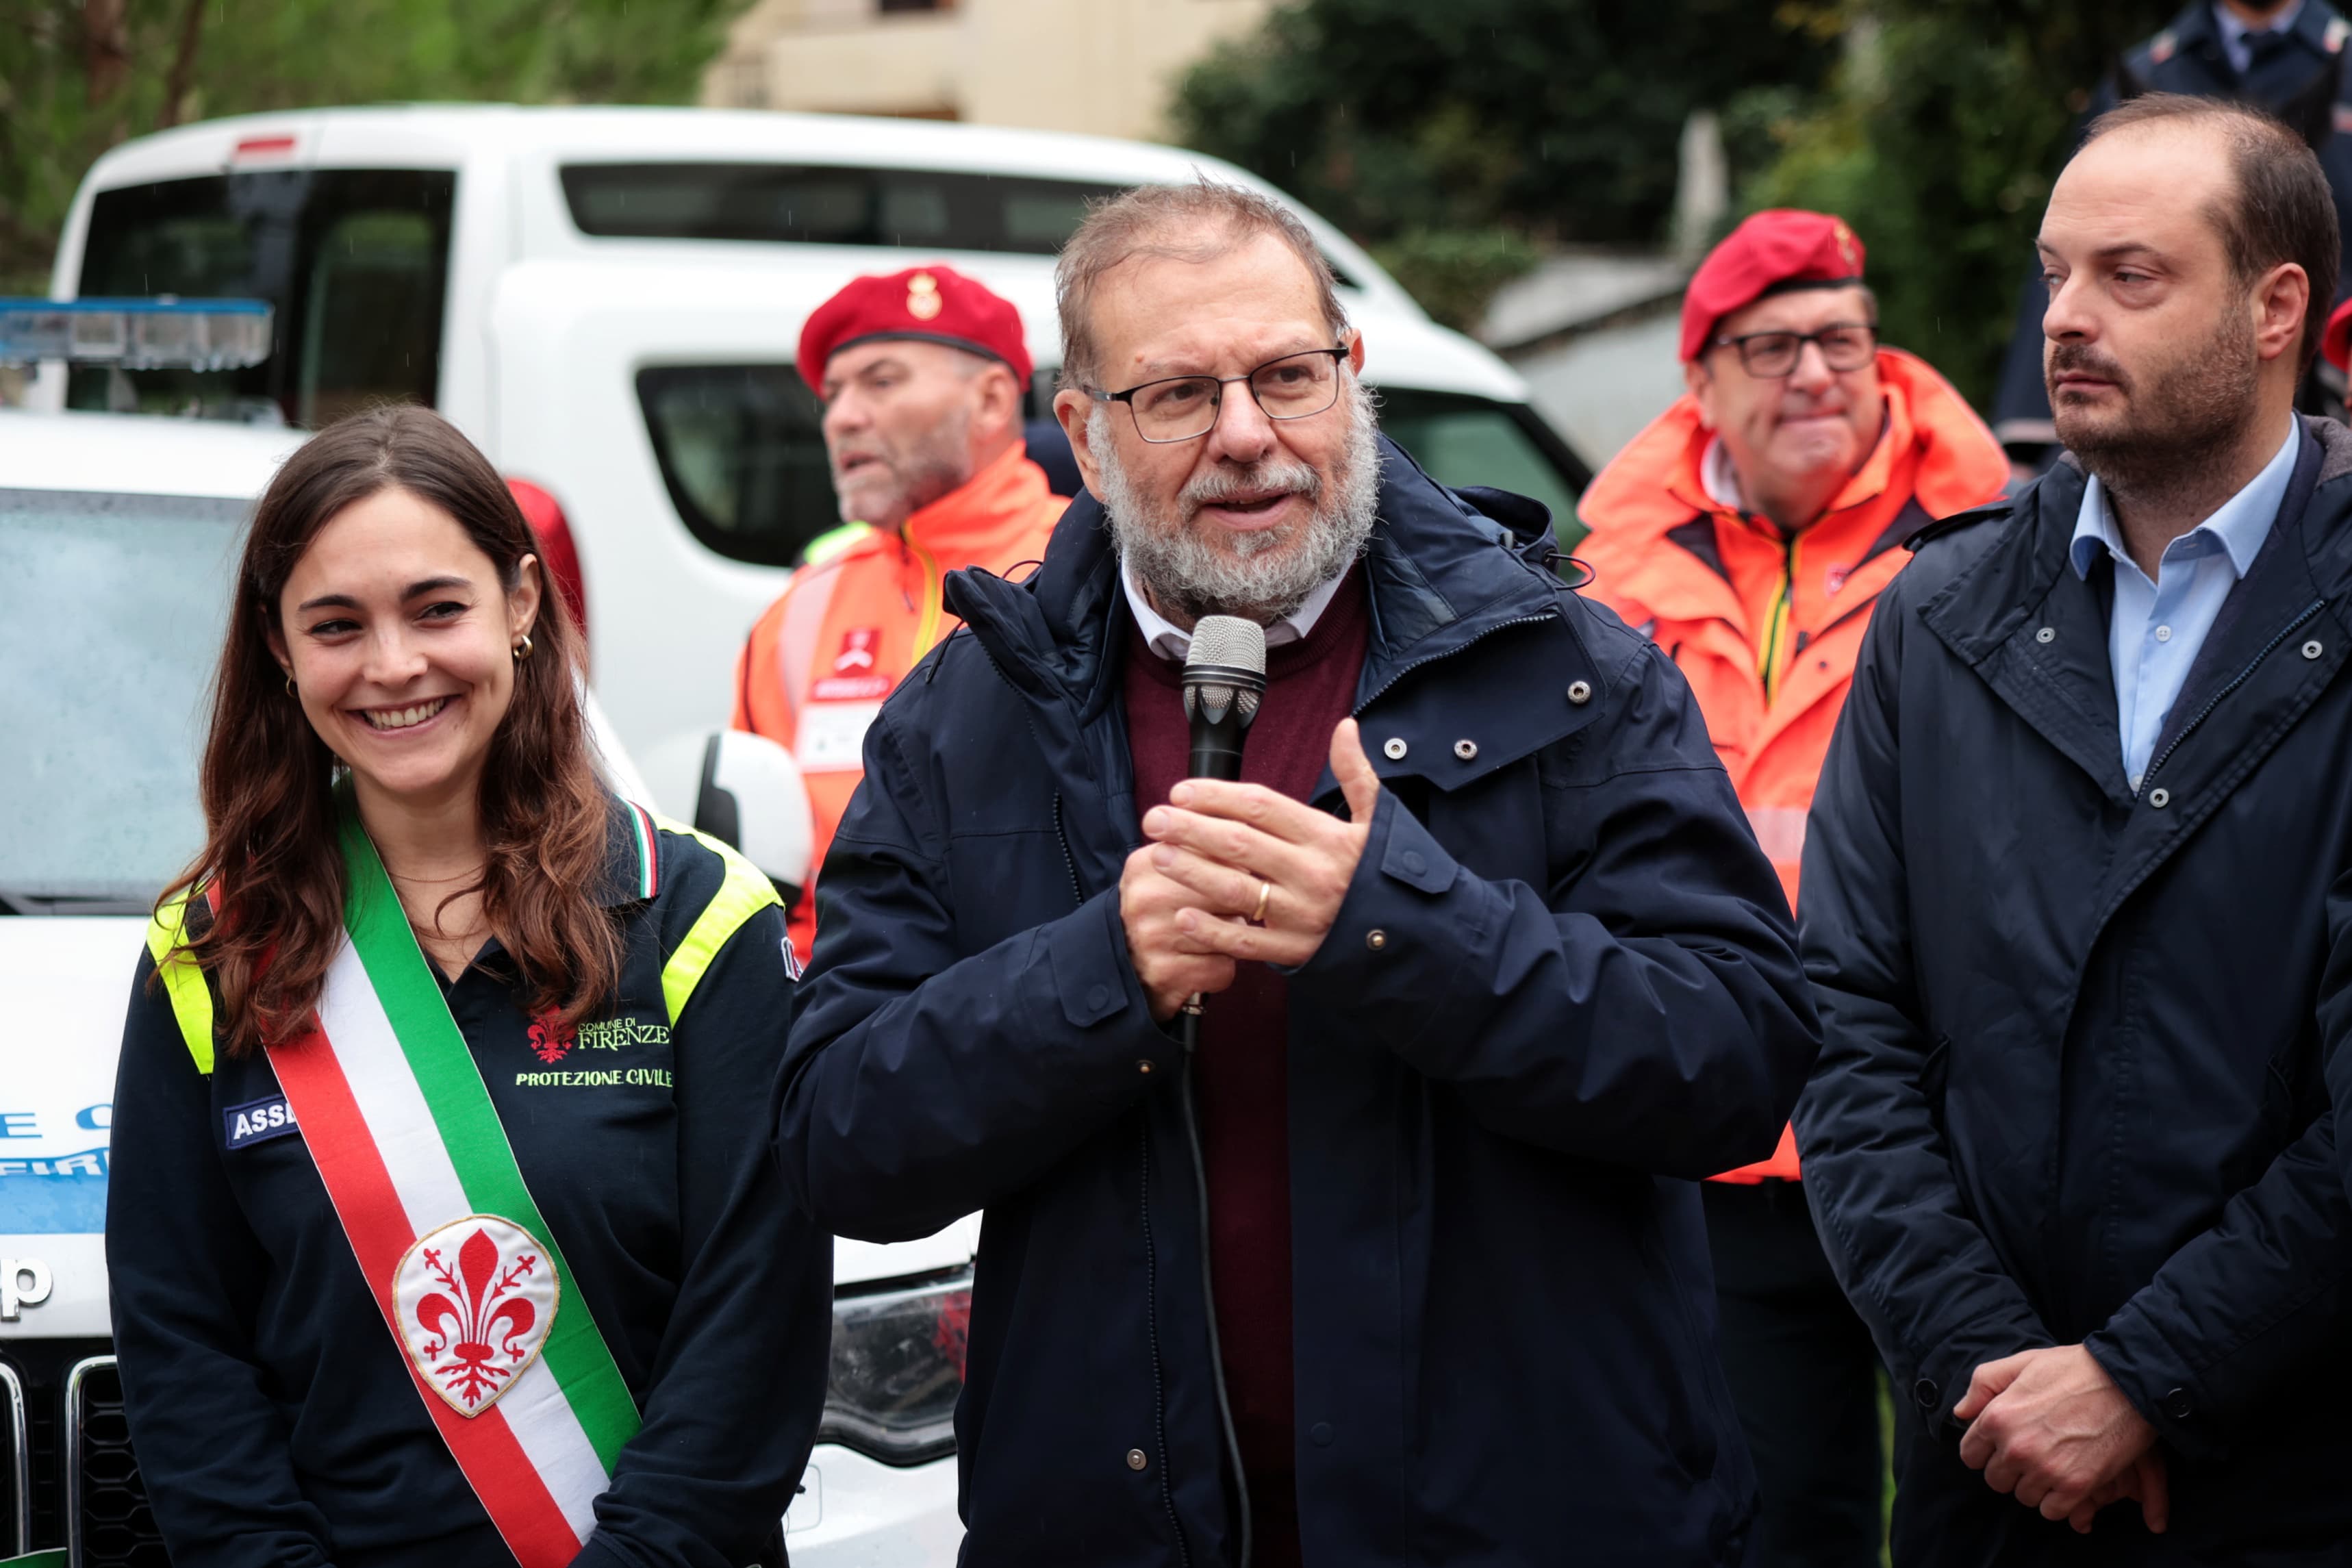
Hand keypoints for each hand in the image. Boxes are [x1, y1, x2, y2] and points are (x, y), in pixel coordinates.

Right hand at [1119, 844, 1239, 1022]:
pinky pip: (1223, 968)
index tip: (1238, 877)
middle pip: (1226, 891)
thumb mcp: (1163, 873)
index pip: (1213, 853)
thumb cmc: (1156, 913)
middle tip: (1233, 911)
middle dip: (1241, 903)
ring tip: (1214, 937)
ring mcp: (1153, 938)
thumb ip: (1200, 851)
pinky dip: (1223, 969)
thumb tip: (1251, 839)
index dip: (1237, 868)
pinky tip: (1205, 964)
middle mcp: (1145, 898)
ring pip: (1230, 931)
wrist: (1118, 967)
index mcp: (1146, 864)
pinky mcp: (1166, 974)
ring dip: (1234, 937)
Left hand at [1136, 718, 1383, 978]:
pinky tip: (1182, 915)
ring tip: (1157, 855)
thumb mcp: (1378, 820)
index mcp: (1328, 838)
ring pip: (1237, 890)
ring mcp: (1302, 916)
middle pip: (1240, 845)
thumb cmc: (1384, 873)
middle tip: (1155, 818)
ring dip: (1192, 872)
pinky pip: (1247, 941)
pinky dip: (1213, 930)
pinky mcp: (1296, 951)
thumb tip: (1345, 726)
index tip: (1182, 791)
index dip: (1218, 796)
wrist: (1412, 937)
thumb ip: (1356, 773)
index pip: (1263, 807)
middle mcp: (1312, 875)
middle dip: (1192, 829)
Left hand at [1953, 1345, 2164, 1531]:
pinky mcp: (2075, 1486)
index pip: (1970, 1455)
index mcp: (1997, 1418)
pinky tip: (2067, 1480)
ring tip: (2052, 1464)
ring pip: (2024, 1497)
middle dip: (2009, 1470)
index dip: (1985, 1452)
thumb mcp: (2020, 1363)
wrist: (2126, 1383)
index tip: (2001, 1447)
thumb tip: (1961, 1413)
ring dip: (2035, 1485)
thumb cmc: (2072, 1369)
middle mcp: (2016, 1448)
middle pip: (1996, 1480)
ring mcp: (2045, 1469)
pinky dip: (2058, 1502)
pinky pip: (2052, 1511)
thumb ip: (1983, 1385)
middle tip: (2031, 1455)